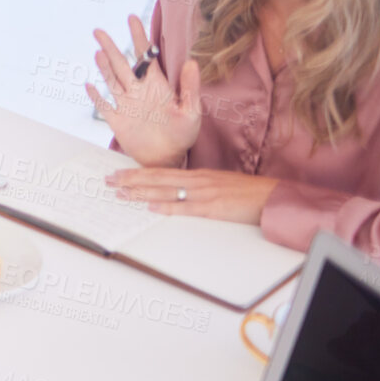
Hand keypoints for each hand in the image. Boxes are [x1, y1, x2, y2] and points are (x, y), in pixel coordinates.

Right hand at [86, 15, 201, 166]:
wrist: (168, 158)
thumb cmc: (183, 135)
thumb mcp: (191, 110)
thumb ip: (189, 87)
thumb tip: (191, 62)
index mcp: (157, 86)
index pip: (145, 56)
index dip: (138, 37)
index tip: (132, 18)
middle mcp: (138, 91)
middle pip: (122, 64)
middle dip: (111, 46)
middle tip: (99, 30)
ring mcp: (126, 105)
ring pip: (111, 80)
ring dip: (103, 66)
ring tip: (97, 50)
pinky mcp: (118, 121)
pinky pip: (104, 107)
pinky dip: (96, 97)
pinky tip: (89, 86)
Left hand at [107, 167, 279, 224]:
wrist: (270, 196)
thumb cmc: (246, 192)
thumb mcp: (218, 184)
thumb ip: (197, 186)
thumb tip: (176, 191)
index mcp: (197, 175)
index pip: (161, 172)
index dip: (138, 173)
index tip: (119, 173)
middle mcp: (197, 181)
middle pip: (157, 178)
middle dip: (130, 179)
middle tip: (108, 180)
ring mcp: (203, 193)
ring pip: (165, 191)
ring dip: (141, 192)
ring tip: (120, 192)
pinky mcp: (212, 208)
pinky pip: (186, 207)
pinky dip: (167, 207)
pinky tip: (151, 208)